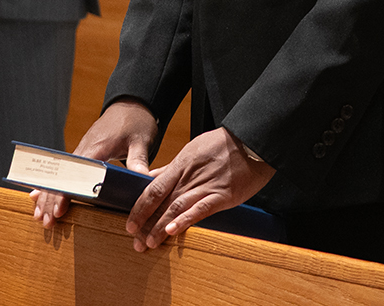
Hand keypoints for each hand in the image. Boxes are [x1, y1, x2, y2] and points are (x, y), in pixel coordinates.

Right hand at [34, 99, 157, 228]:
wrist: (131, 105)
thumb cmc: (136, 122)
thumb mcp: (141, 139)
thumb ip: (139, 158)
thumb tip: (142, 177)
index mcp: (96, 148)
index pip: (76, 174)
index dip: (66, 193)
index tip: (60, 210)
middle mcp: (84, 150)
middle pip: (62, 178)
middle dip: (52, 199)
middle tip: (46, 222)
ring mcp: (81, 152)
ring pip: (59, 176)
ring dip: (48, 195)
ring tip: (40, 217)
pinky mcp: (83, 154)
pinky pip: (64, 172)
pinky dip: (52, 185)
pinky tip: (39, 197)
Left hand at [123, 127, 274, 251]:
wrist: (252, 141)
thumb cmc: (223, 144)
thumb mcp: (192, 149)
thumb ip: (171, 167)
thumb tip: (151, 177)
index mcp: (181, 165)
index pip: (153, 188)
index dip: (140, 207)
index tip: (131, 222)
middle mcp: (189, 176)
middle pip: (161, 201)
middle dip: (145, 222)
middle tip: (135, 240)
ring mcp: (205, 186)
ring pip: (176, 207)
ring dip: (161, 227)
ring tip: (150, 243)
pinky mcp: (222, 195)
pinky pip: (200, 209)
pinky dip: (185, 220)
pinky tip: (174, 231)